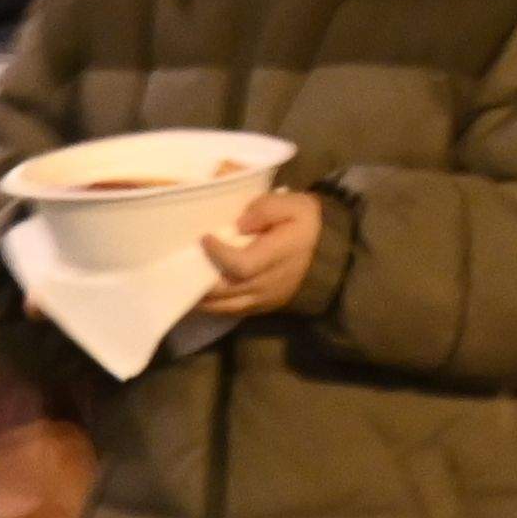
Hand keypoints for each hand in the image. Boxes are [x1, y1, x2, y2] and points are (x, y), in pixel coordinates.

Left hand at [194, 188, 323, 318]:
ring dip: (202, 298)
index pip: (240, 264)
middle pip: (225, 290)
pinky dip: (215, 305)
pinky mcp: (263, 307)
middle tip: (182, 265)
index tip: (204, 237)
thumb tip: (240, 222)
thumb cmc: (310, 226)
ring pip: (225, 306)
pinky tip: (202, 294)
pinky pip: (233, 312)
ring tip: (185, 283)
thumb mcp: (296, 205)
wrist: (334, 253)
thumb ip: (267, 208)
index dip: (217, 254)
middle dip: (200, 280)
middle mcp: (268, 282)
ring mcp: (265, 298)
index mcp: (277, 256)